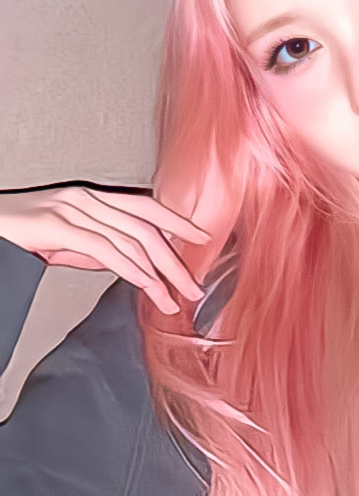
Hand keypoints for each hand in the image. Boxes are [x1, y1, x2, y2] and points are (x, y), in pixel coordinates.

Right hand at [0, 185, 210, 314]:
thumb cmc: (19, 236)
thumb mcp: (65, 241)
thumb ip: (95, 248)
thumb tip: (126, 263)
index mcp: (91, 197)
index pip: (145, 207)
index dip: (177, 222)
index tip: (202, 238)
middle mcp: (86, 199)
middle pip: (146, 227)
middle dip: (175, 260)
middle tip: (194, 286)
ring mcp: (72, 210)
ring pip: (131, 240)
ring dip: (158, 274)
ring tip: (173, 298)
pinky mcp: (57, 226)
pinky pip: (104, 249)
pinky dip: (131, 270)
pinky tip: (146, 286)